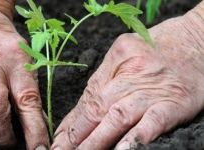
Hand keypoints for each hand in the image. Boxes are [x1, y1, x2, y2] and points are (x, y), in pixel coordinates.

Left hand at [52, 12, 203, 149]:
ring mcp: (152, 89)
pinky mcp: (174, 102)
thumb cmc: (159, 49)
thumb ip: (104, 82)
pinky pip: (153, 121)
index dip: (71, 123)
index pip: (88, 98)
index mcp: (116, 61)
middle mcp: (130, 75)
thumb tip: (79, 115)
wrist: (199, 40)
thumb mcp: (126, 56)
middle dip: (77, 134)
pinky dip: (136, 137)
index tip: (58, 140)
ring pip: (118, 116)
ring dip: (97, 140)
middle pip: (98, 108)